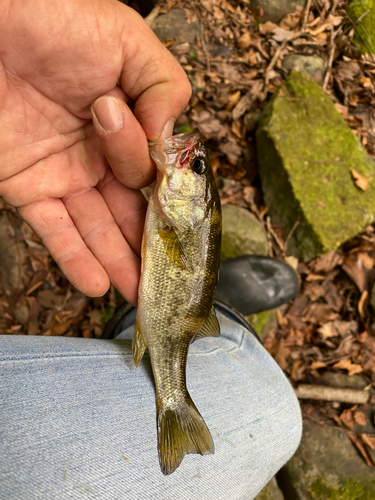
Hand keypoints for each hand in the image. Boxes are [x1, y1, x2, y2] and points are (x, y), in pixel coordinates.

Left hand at [0, 0, 190, 304]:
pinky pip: (55, 230)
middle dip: (150, 246)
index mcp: (131, 124)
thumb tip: (167, 146)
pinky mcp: (28, 188)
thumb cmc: (59, 21)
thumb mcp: (130, 44)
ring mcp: (65, 174)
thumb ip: (165, 91)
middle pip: (132, 210)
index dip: (169, 201)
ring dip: (120, 264)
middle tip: (168, 281)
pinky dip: (75, 259)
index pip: (157, 173)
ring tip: (139, 295)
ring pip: (98, 228)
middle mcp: (101, 155)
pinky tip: (98, 285)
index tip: (179, 223)